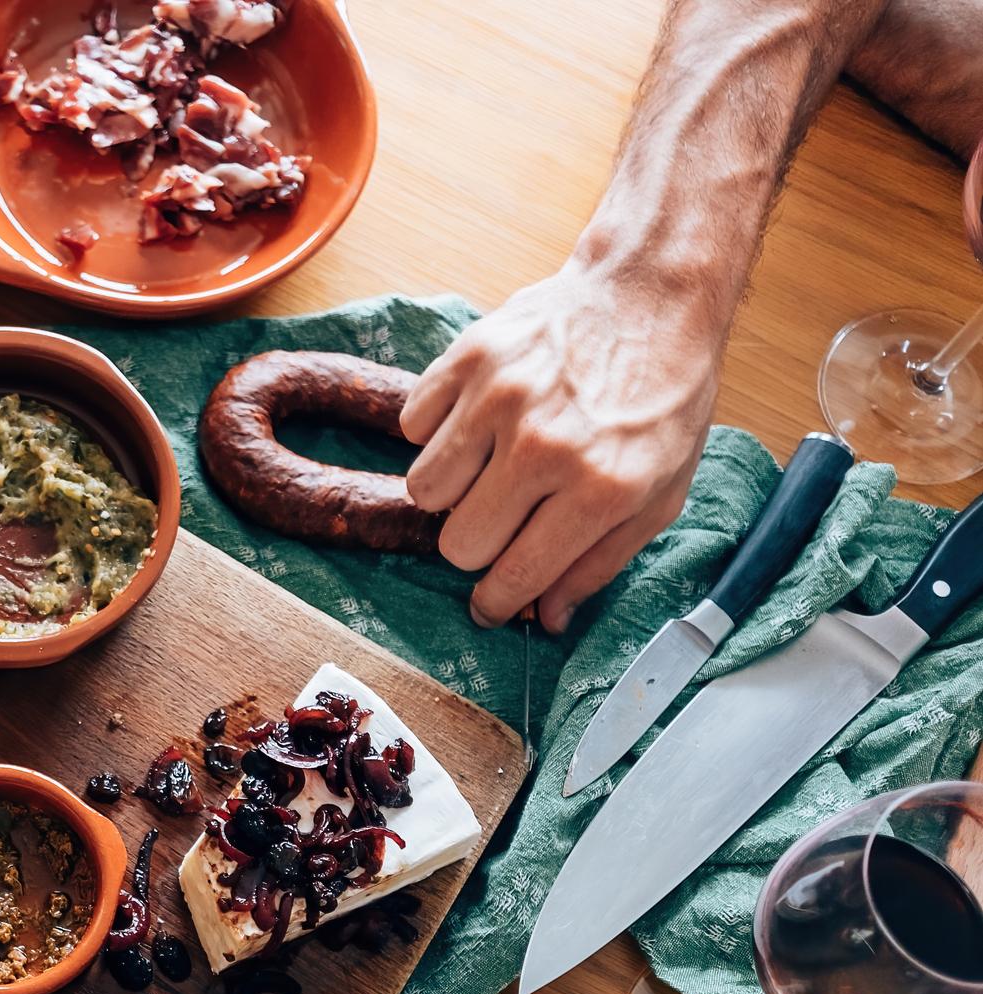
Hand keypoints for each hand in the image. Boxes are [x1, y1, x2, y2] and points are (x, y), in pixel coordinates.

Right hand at [399, 263, 724, 631]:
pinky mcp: (466, 361)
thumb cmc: (662, 396)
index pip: (515, 575)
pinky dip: (437, 432)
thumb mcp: (660, 491)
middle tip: (504, 516)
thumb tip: (547, 617)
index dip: (496, 603)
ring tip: (489, 464)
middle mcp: (545, 447)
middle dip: (477, 543)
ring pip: (425, 491)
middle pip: (458, 542)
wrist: (651, 293)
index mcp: (601, 488)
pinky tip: (478, 420)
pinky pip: (413, 429)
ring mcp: (499, 400)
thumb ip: (602, 561)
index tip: (489, 606)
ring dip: (453, 489)